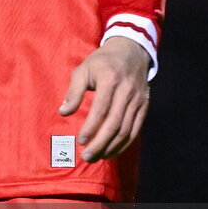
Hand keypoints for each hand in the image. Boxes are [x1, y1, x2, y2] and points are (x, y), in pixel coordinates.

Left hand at [58, 37, 150, 161]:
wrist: (131, 51)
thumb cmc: (102, 62)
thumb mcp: (83, 69)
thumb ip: (73, 91)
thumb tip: (63, 112)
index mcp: (110, 79)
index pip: (101, 109)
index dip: (91, 127)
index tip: (81, 140)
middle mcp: (127, 91)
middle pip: (114, 123)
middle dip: (100, 143)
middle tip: (87, 156)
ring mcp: (138, 100)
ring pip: (126, 129)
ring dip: (111, 146)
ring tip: (97, 156)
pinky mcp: (144, 106)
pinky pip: (135, 129)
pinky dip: (124, 143)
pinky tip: (111, 151)